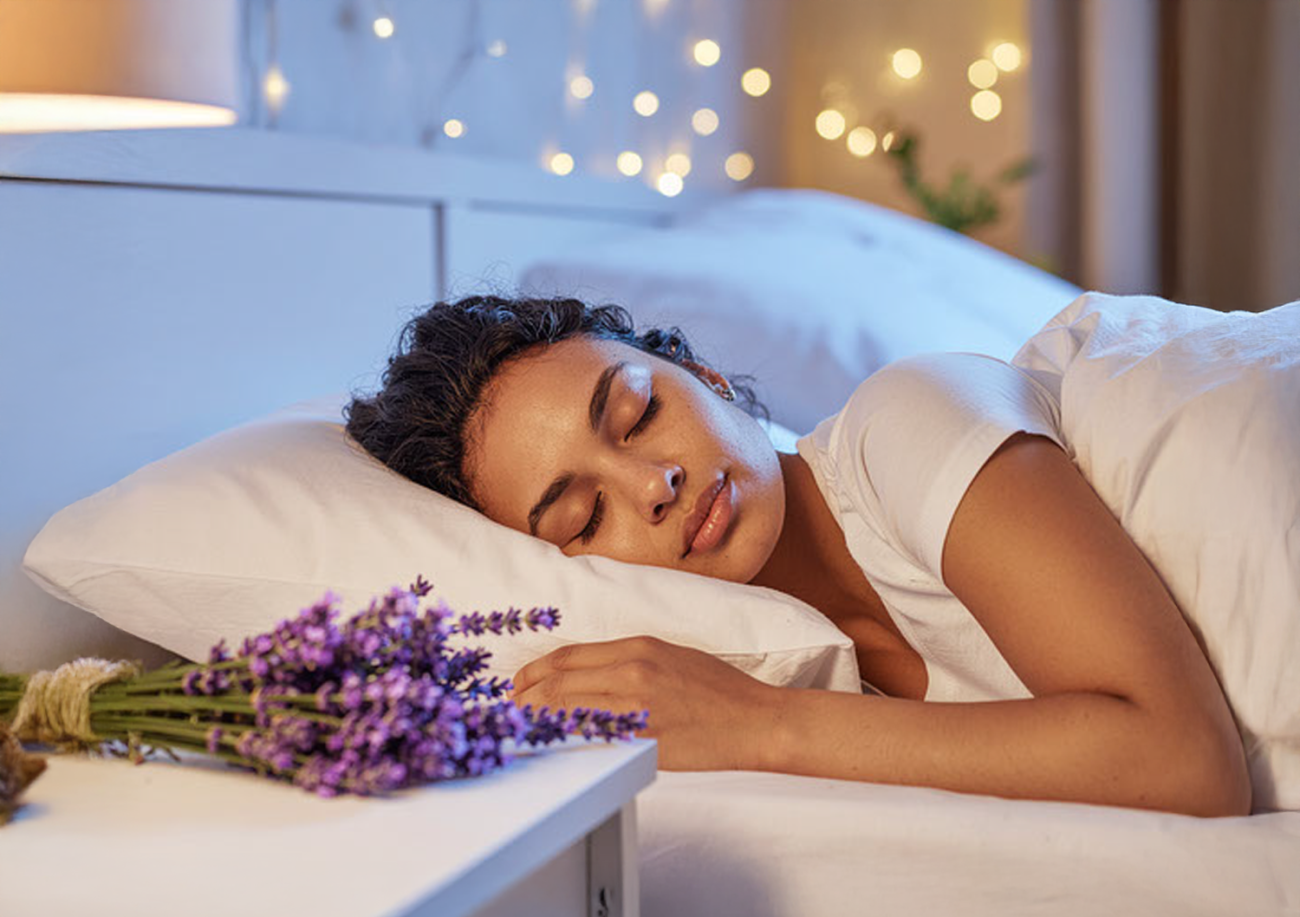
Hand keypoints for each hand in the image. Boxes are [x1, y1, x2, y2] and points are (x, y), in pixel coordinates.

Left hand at [510, 636, 777, 770]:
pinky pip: (591, 736)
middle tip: (509, 710)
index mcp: (639, 648)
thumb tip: (590, 676)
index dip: (535, 672)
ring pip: (566, 708)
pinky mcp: (644, 738)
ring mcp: (637, 705)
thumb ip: (630, 663)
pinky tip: (554, 743)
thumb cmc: (721, 692)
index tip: (520, 684)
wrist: (756, 721)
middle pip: (557, 681)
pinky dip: (565, 738)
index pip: (568, 657)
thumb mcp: (672, 658)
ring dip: (536, 718)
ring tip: (521, 728)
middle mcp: (632, 670)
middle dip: (524, 697)